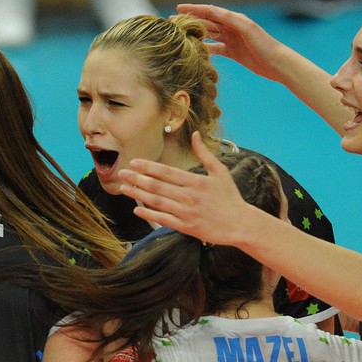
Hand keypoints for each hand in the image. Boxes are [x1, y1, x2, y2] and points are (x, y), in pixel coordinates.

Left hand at [117, 131, 257, 246]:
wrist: (240, 224)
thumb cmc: (230, 197)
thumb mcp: (220, 171)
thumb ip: (205, 153)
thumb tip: (195, 134)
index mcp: (196, 181)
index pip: (166, 172)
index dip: (148, 167)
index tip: (134, 162)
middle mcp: (188, 196)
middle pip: (157, 186)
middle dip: (137, 178)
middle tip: (122, 173)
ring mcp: (186, 213)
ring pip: (156, 202)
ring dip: (138, 194)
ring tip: (124, 188)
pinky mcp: (185, 227)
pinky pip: (162, 220)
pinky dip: (148, 214)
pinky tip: (137, 208)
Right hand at [175, 3, 285, 79]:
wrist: (277, 63)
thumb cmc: (264, 44)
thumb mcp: (247, 29)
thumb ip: (230, 19)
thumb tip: (212, 10)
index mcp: (234, 19)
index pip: (210, 11)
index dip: (194, 9)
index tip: (178, 8)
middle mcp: (232, 28)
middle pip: (207, 22)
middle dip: (190, 21)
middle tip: (173, 22)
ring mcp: (232, 40)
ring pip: (210, 35)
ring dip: (196, 33)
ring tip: (181, 35)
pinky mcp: (234, 53)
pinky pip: (216, 49)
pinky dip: (206, 49)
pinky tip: (196, 51)